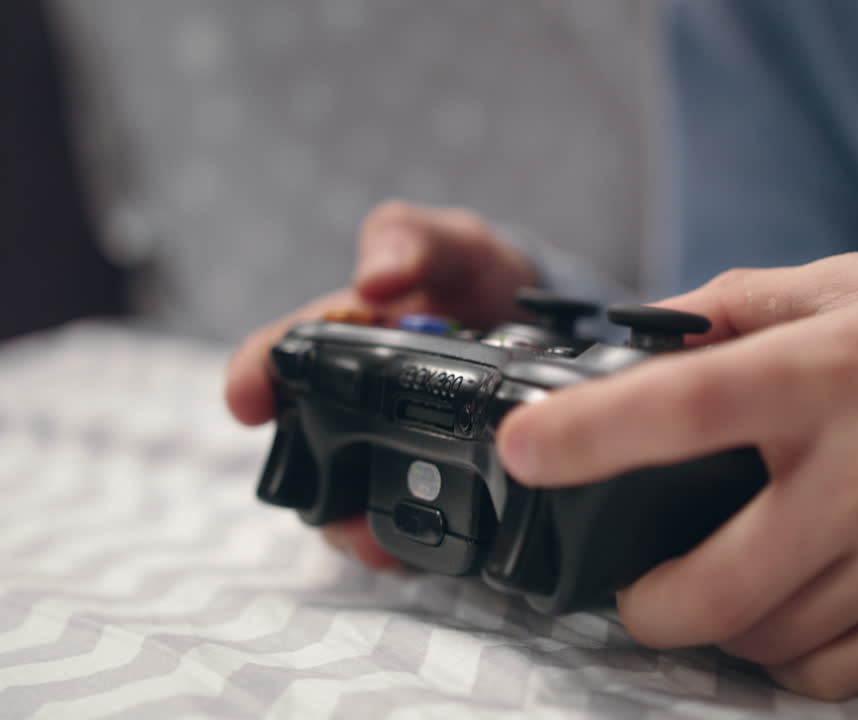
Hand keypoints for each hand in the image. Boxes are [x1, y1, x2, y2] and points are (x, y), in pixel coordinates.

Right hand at [225, 201, 537, 564]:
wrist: (543, 323)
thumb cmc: (475, 278)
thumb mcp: (451, 245)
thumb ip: (412, 242)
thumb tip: (377, 279)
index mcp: (344, 337)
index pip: (279, 356)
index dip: (255, 376)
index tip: (246, 401)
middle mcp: (353, 401)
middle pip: (304, 451)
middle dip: (311, 489)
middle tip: (337, 514)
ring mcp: (388, 447)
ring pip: (347, 501)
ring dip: (357, 528)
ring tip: (381, 544)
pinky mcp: (432, 485)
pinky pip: (406, 526)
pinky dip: (408, 546)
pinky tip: (426, 554)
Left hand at [495, 250, 857, 699]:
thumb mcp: (843, 285)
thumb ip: (735, 306)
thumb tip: (640, 333)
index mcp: (830, 373)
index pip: (687, 403)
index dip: (592, 431)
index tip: (525, 448)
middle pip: (716, 583)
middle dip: (643, 603)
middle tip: (628, 585)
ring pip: (769, 637)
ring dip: (718, 625)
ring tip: (718, 583)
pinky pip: (836, 671)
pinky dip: (786, 655)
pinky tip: (784, 612)